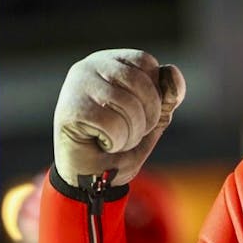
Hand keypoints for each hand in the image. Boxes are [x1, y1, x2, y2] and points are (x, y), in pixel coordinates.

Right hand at [52, 49, 185, 187]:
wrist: (91, 180)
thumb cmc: (121, 146)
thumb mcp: (152, 119)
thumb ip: (166, 96)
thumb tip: (172, 72)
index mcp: (110, 62)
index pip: (145, 62)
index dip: (155, 92)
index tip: (141, 114)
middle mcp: (89, 66)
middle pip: (140, 81)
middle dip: (148, 115)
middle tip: (133, 133)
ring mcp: (76, 86)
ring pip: (128, 103)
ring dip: (133, 133)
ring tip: (118, 141)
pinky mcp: (70, 110)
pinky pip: (112, 123)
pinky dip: (117, 141)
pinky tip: (104, 145)